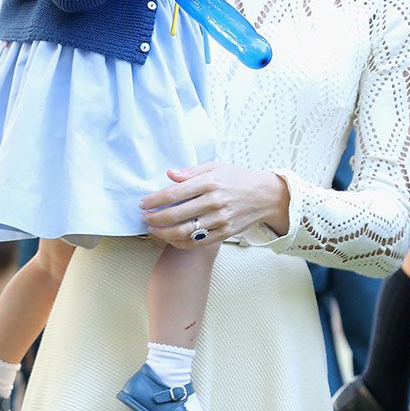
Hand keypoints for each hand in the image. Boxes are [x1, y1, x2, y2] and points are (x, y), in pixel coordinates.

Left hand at [139, 161, 289, 248]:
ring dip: (164, 233)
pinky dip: (181, 243)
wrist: (265, 196)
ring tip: (153, 230)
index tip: (143, 203)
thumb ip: (191, 171)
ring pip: (185, 232)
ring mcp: (220, 219)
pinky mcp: (225, 233)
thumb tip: (169, 174)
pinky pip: (198, 242)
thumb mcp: (216, 167)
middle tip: (144, 218)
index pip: (175, 193)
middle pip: (177, 214)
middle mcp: (214, 201)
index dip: (155, 200)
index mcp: (210, 182)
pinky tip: (170, 239)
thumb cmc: (238, 178)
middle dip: (155, 218)